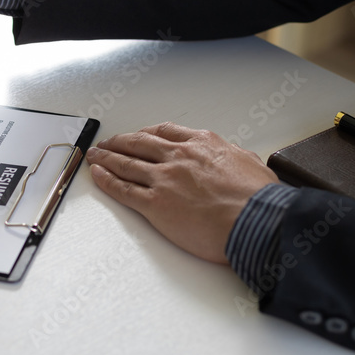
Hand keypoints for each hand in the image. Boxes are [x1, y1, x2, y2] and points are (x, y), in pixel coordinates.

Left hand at [85, 123, 278, 263]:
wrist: (257, 221)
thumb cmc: (260, 199)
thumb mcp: (251, 163)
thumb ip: (235, 157)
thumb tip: (236, 158)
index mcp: (202, 144)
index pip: (165, 132)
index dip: (146, 133)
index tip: (139, 135)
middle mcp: (179, 157)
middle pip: (139, 143)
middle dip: (120, 142)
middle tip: (108, 143)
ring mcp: (164, 179)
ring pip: (126, 163)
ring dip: (106, 158)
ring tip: (95, 156)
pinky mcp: (155, 204)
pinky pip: (123, 189)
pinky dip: (106, 180)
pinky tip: (98, 175)